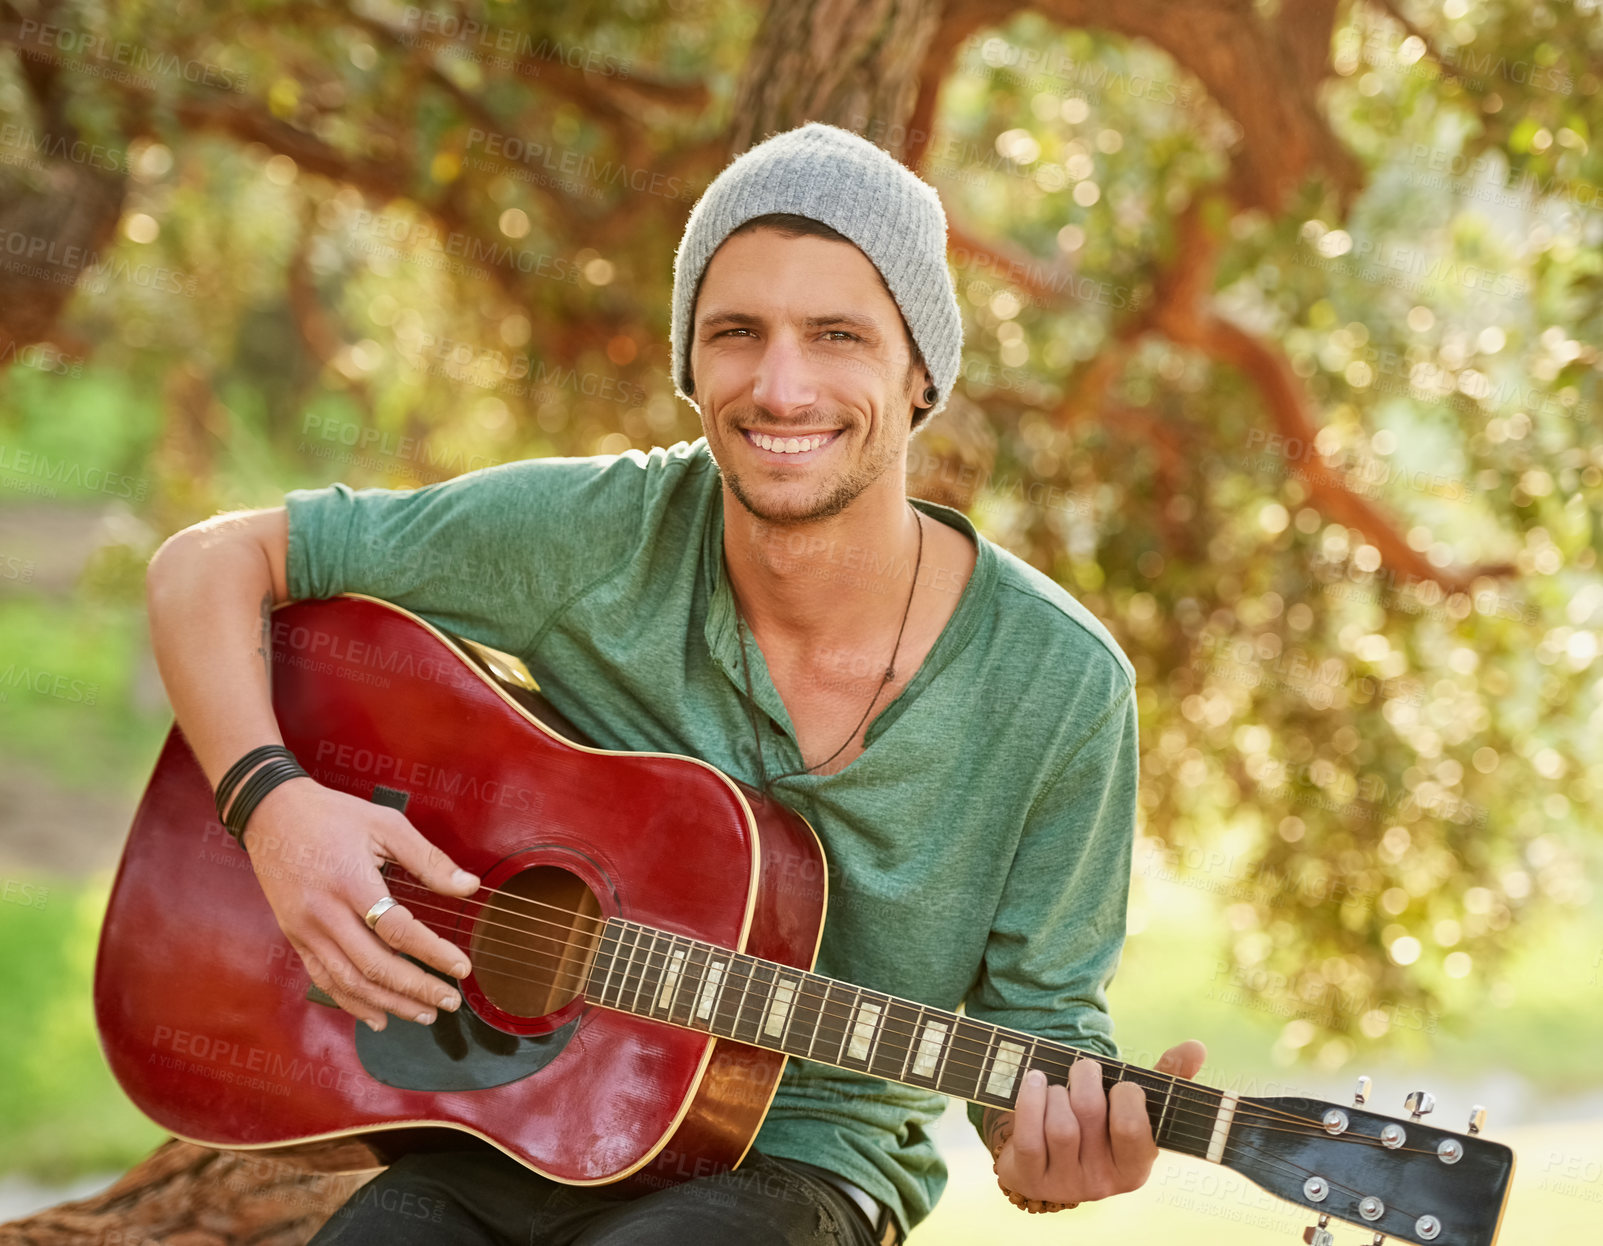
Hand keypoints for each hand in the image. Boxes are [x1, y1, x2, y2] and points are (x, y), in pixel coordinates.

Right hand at [242, 777, 480, 1030]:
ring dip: (389, 1003)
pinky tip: (378, 1016)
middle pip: (373, 965)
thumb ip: (428, 859)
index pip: (397, 930)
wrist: (271, 813)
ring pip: (348, 981)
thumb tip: (470, 887)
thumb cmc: (332, 815)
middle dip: (415, 989)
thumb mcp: (386, 824)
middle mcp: (324, 913)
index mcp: (350, 882)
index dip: (433, 953)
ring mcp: (305, 930)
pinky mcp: (294, 937)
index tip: (462, 968)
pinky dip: (352, 1002)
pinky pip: (324, 979)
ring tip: (423, 1013)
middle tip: (449, 1001)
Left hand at [993, 1039, 1207, 1206]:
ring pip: (1060, 1125)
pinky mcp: (1031, 1179)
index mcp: (1135, 1167)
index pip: (1132, 1127)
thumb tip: (1197, 1046)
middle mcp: (1102, 1183)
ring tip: (1057, 1085)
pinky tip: (1034, 1083)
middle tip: (1083, 1068)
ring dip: (1055, 1091)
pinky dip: (1029, 1102)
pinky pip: (1029, 1138)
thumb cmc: (1102, 1125)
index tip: (1121, 1084)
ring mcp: (1065, 1184)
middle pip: (1089, 1113)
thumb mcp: (1135, 1107)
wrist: (1052, 1159)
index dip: (1125, 1094)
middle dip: (1084, 1077)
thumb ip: (1167, 1077)